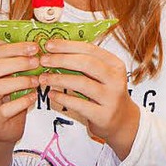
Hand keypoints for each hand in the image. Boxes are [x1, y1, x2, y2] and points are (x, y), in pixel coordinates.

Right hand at [0, 41, 40, 145]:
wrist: (0, 127)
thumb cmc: (8, 97)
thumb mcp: (10, 77)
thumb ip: (18, 63)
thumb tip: (39, 46)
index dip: (15, 48)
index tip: (35, 47)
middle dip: (17, 63)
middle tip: (37, 62)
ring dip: (20, 82)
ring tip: (37, 80)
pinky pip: (4, 110)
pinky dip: (21, 102)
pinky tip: (33, 97)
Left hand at [37, 39, 139, 158]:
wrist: (122, 120)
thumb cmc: (106, 93)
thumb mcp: (104, 75)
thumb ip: (87, 63)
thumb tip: (57, 49)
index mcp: (115, 64)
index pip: (90, 49)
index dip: (68, 46)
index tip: (49, 44)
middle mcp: (116, 79)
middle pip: (87, 64)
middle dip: (62, 60)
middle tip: (43, 60)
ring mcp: (111, 98)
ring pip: (82, 83)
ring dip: (59, 79)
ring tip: (43, 78)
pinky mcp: (103, 115)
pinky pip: (79, 104)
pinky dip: (62, 98)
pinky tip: (51, 94)